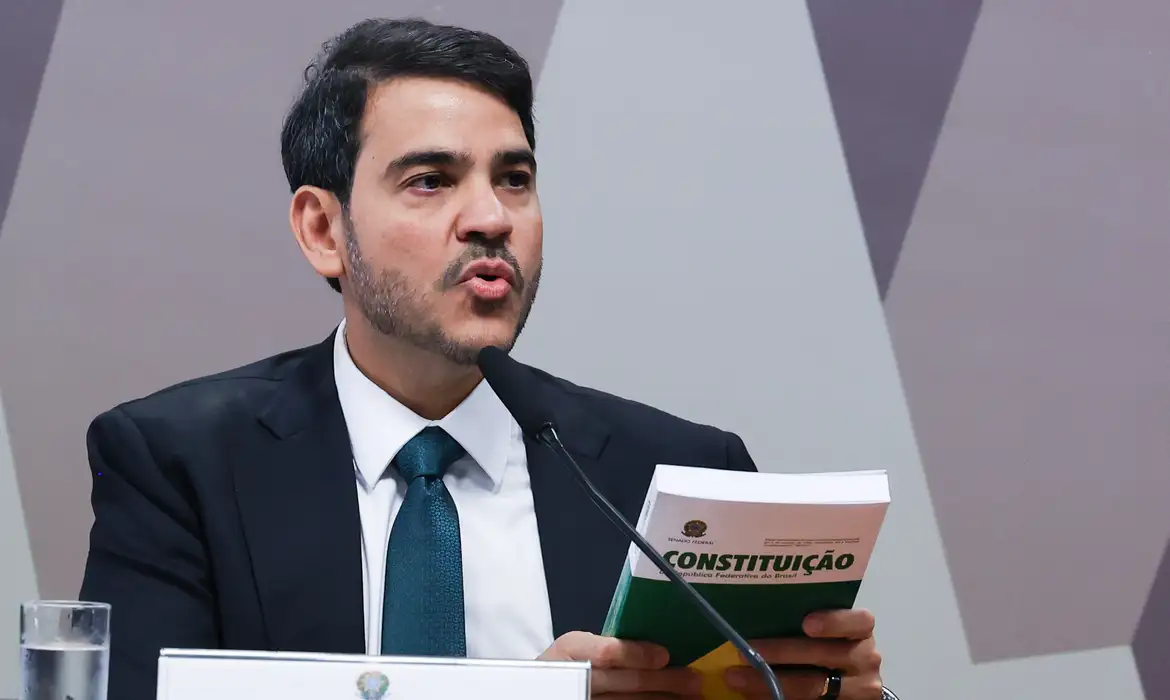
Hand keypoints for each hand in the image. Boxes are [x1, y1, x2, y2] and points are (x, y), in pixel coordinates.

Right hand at [538, 631, 702, 697]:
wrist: (540, 691)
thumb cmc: (567, 665)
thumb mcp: (578, 648)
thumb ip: (610, 647)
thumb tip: (661, 652)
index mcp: (571, 650)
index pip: (607, 653)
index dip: (638, 654)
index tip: (665, 656)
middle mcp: (576, 678)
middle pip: (628, 682)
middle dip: (667, 682)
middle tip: (695, 681)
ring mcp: (584, 699)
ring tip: (693, 699)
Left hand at [723, 609, 883, 699]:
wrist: (851, 681)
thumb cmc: (830, 643)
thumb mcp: (828, 629)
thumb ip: (805, 619)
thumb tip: (756, 609)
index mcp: (861, 631)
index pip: (859, 621)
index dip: (834, 621)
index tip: (806, 623)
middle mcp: (865, 658)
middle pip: (824, 655)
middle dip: (780, 652)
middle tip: (744, 650)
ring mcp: (858, 688)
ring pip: (812, 687)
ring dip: (768, 682)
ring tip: (737, 676)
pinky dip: (776, 698)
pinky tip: (753, 694)